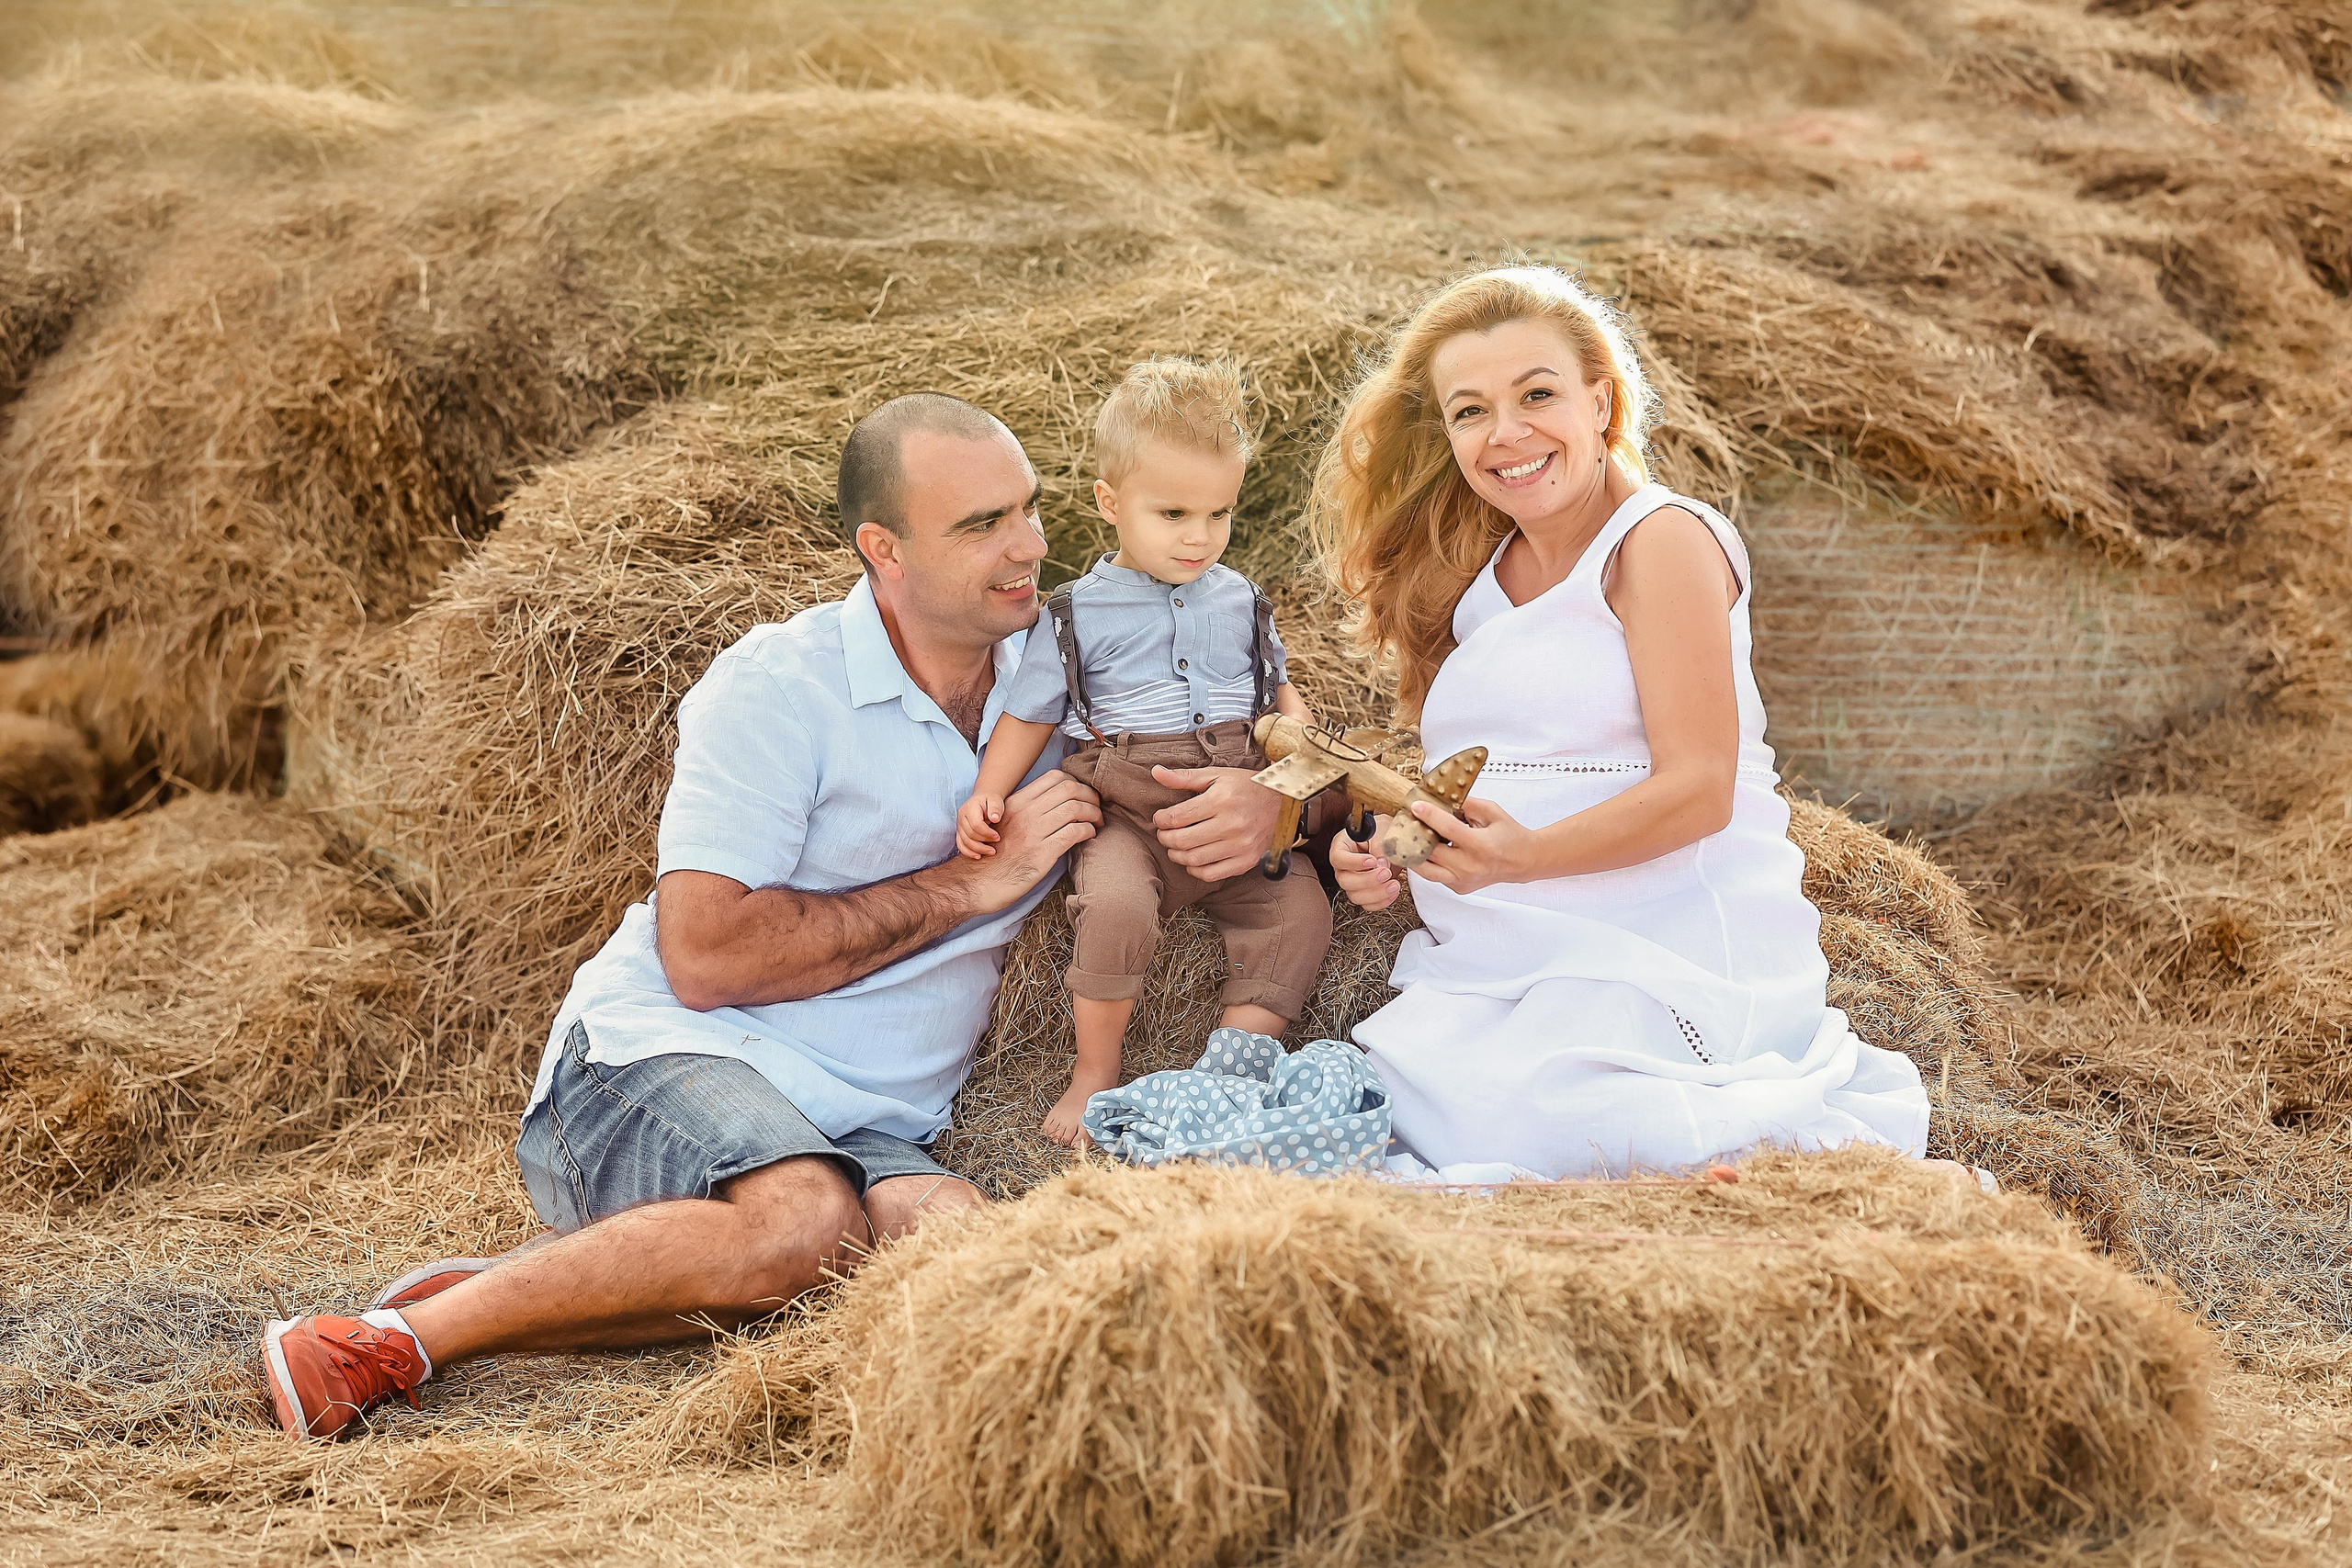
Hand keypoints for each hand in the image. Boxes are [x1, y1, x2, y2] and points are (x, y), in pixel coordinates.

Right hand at [955, 792, 1004, 859]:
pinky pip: (960, 844)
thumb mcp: (996, 801)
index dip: (987, 833)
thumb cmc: (991, 800)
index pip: (976, 825)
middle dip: (983, 843)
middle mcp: (961, 817)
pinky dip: (968, 852)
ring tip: (991, 852)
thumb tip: (994, 818)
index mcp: (969, 808)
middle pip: (970, 835)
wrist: (984, 798)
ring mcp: (959, 825)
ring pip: (964, 842)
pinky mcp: (960, 832)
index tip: (998, 837)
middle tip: (995, 847)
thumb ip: (995, 808)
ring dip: (977, 850)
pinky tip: (978, 856)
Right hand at [964, 770, 1098, 912]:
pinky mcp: (1042, 854)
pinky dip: (1088, 831)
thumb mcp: (1004, 823)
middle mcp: (1026, 813)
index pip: (1055, 777)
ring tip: (1097, 822)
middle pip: (1070, 789)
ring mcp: (1034, 832)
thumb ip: (1026, 810)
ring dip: (1094, 813)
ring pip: (1075, 808)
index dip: (1076, 782)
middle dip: (1091, 796)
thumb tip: (1055, 805)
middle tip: (1097, 807)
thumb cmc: (993, 855)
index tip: (1084, 795)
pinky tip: (1089, 835)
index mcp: (1017, 802)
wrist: (977, 882)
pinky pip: (1074, 833)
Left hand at [1150, 765, 1281, 882]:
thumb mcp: (1217, 776)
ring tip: (1175, 846)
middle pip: (1182, 840)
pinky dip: (1195, 870)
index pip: (1177, 817)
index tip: (1161, 818)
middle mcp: (1231, 824)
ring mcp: (1240, 846)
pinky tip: (1193, 860)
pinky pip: (1211, 874)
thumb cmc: (1247, 787)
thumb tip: (1156, 772)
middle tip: (1164, 833)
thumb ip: (1184, 777)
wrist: (1284, 803)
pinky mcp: (1246, 861)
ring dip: (1176, 855)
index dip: (1161, 820)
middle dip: (1165, 838)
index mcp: (1221, 800)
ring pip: (1194, 860)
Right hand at [1330, 814, 1400, 910]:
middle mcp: (1344, 866)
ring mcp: (1352, 881)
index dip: (1354, 862)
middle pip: (1344, 881)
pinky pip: (1367, 904)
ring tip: (1394, 884)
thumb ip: (1380, 844)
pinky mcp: (1364, 892)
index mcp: (1342, 846)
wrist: (1394, 841)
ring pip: (1355, 896)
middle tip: (1386, 872)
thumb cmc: (1383, 830)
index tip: (1372, 861)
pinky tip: (1393, 892)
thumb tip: (1381, 863)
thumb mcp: (1382, 829)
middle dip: (1367, 880)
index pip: (1338, 858)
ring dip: (1376, 894)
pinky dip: (1381, 902)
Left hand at [1407, 796, 1536, 895]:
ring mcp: (1463, 881)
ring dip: (1415, 853)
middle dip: (1416, 834)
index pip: (1447, 829)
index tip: (1416, 806)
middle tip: (1409, 821)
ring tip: (1411, 838)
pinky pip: (1435, 875)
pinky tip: (1430, 849)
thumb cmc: (1509, 835)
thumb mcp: (1492, 812)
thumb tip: (1441, 797)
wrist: (1523, 861)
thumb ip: (1467, 804)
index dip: (1429, 815)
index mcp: (1480, 846)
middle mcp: (1470, 867)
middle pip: (1431, 852)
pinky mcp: (1459, 888)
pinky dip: (1429, 862)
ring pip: (1425, 870)